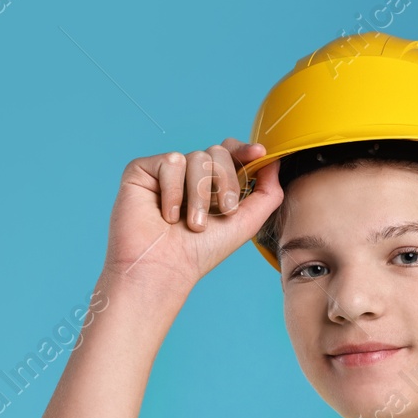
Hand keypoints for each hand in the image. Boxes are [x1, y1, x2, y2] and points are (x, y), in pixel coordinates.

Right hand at [100, 137, 282, 292]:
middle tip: (223, 212)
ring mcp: (166, 171)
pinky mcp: (142, 170)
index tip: (259, 153)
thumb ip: (266, 193)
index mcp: (212, 184)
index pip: (229, 153)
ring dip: (201, 195)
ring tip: (192, 223)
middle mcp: (189, 174)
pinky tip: (167, 215)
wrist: (165, 268)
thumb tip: (274, 161)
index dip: (244, 150)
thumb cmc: (200, 252)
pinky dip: (174, 191)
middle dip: (226, 181)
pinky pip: (170, 162)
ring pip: (197, 157)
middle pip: (217, 151)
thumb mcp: (245, 223)